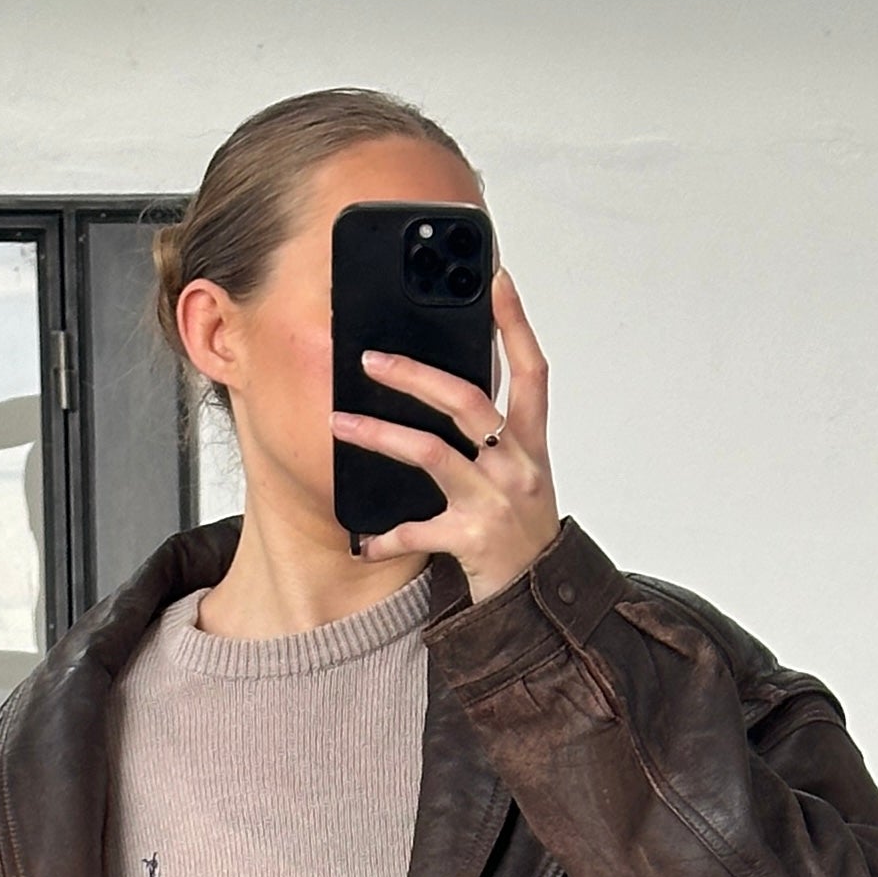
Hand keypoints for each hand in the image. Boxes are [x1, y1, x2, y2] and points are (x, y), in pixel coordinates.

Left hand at [330, 268, 561, 600]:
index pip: (532, 370)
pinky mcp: (473, 541)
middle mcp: (517, 467)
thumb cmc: (521, 530)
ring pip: (431, 454)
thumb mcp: (519, 473)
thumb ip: (492, 432)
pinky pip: (418, 531)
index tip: (496, 278)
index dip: (516, 322)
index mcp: (531, 444)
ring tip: (340, 422)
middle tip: (371, 358)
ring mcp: (495, 502)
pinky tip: (362, 539)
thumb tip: (443, 385)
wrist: (537, 597)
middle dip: (416, 375)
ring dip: (380, 434)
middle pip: (468, 401)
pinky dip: (386, 536)